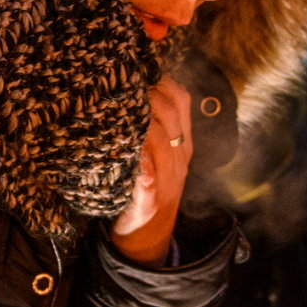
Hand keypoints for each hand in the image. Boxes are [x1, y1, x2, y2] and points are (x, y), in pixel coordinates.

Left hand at [111, 78, 193, 264]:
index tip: (138, 71)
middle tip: (125, 85)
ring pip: (162, 144)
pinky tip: (136, 161)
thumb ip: (158, 123)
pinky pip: (148, 183)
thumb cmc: (149, 185)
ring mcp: (165, 180)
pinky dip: (143, 170)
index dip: (162, 81)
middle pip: (171, 116)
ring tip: (125, 110)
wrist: (149, 235)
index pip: (181, 101)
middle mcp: (178, 158)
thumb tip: (142, 83)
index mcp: (181, 142)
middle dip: (149, 96)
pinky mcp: (148, 202)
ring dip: (145, 124)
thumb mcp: (161, 153)